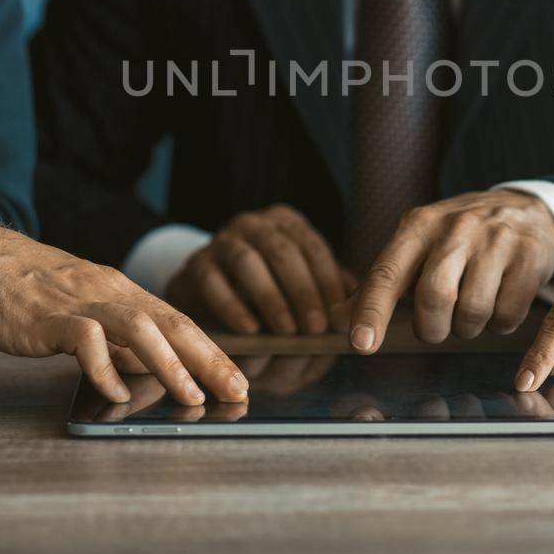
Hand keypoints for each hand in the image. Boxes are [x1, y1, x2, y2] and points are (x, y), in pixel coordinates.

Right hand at [0, 212, 248, 406]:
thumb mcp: (84, 312)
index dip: (211, 351)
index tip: (237, 380)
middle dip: (208, 359)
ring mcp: (79, 302)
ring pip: (138, 326)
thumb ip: (117, 340)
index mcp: (121, 291)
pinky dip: (105, 368)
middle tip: (235, 390)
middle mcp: (109, 292)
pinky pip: (85, 339)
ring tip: (190, 395)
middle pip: (171, 322)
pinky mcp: (46, 317)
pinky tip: (117, 392)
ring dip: (170, 363)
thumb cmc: (27, 292)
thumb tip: (152, 368)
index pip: (178, 321)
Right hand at [166, 204, 350, 335]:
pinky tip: (251, 331)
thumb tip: (357, 307)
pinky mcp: (195, 265)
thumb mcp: (299, 284)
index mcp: (284, 222)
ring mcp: (220, 240)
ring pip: (248, 262)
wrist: (207, 292)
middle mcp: (252, 224)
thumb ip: (326, 290)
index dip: (328, 280)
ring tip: (287, 332)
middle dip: (302, 291)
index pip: (312, 246)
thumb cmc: (265, 290)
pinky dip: (233, 307)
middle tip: (316, 327)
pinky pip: (213, 283)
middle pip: (282, 251)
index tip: (339, 314)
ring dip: (271, 298)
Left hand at [348, 190, 553, 352]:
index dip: (372, 311)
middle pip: (433, 297)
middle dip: (432, 329)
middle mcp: (455, 228)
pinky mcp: (530, 257)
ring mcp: (496, 241)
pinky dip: (499, 324)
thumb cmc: (459, 237)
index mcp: (418, 226)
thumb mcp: (417, 244)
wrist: (525, 209)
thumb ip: (382, 280)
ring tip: (471, 310)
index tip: (361, 345)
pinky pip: (507, 315)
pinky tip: (499, 303)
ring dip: (467, 328)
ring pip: (472, 312)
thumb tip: (337, 315)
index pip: (388, 272)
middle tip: (437, 327)